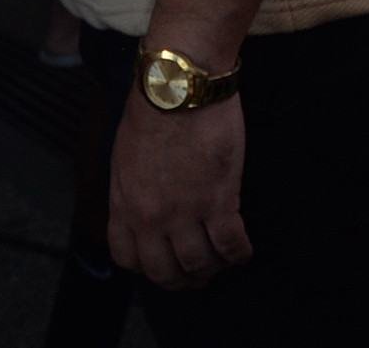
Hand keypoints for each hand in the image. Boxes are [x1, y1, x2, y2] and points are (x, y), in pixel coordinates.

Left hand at [108, 89, 251, 289]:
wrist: (178, 88)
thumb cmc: (153, 110)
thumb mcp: (125, 156)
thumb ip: (132, 187)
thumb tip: (145, 198)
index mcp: (123, 205)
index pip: (128, 257)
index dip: (147, 267)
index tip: (163, 263)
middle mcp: (150, 217)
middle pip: (164, 270)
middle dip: (182, 279)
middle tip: (197, 277)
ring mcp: (184, 211)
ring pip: (198, 263)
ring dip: (212, 269)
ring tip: (224, 264)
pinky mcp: (218, 198)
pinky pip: (229, 242)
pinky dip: (239, 253)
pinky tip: (244, 252)